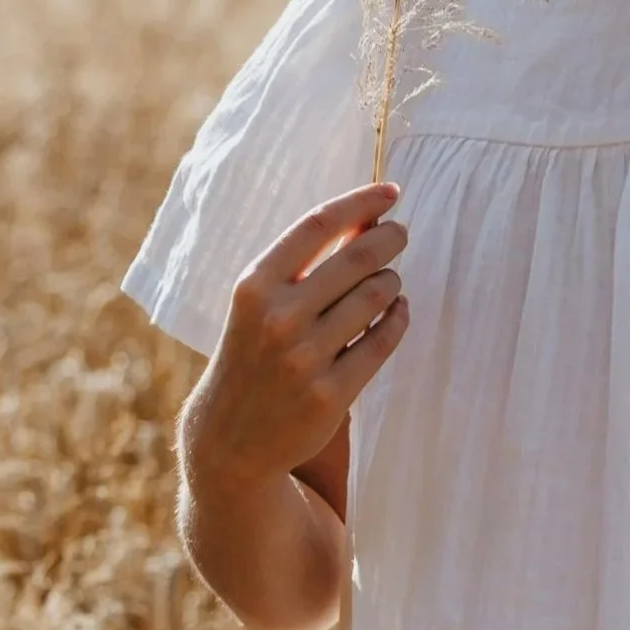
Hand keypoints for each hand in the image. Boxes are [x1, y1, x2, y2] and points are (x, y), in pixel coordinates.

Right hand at [179, 181, 411, 493]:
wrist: (229, 438)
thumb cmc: (253, 353)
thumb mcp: (262, 303)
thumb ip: (307, 264)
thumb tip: (369, 217)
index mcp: (255, 286)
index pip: (317, 225)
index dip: (360, 201)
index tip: (391, 191)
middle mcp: (278, 318)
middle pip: (357, 258)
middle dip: (389, 238)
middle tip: (400, 234)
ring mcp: (305, 358)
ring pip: (377, 295)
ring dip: (391, 281)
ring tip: (388, 282)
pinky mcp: (331, 394)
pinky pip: (384, 339)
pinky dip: (399, 317)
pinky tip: (398, 310)